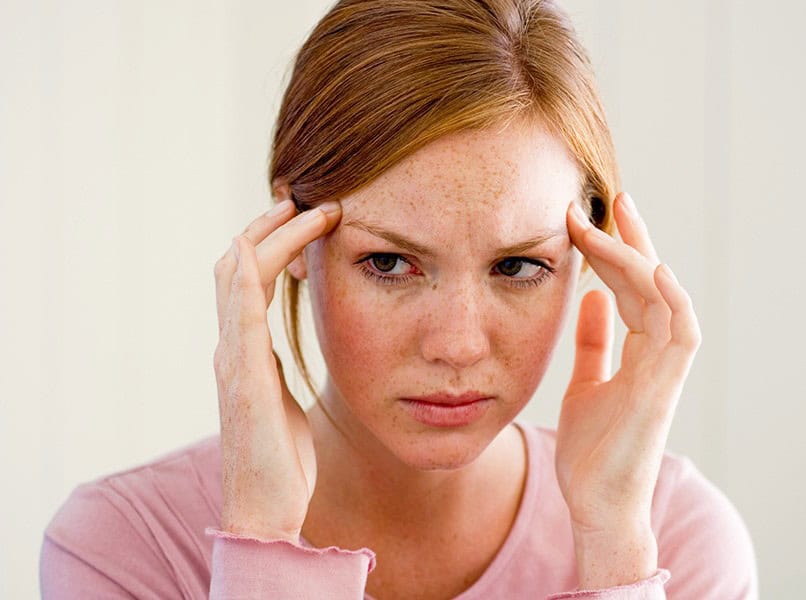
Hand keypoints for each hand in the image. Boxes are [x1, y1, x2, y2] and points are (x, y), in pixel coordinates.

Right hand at [212, 192, 340, 541]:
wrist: (264, 509)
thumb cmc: (279, 459)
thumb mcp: (282, 398)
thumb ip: (276, 366)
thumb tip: (286, 342)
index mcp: (243, 352)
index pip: (248, 278)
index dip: (273, 242)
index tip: (312, 220)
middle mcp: (231, 349)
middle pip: (238, 265)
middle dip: (272, 226)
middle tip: (312, 201)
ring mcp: (233, 362)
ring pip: (238, 278)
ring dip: (272, 238)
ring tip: (311, 212)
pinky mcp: (244, 380)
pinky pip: (242, 318)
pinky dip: (252, 279)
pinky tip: (270, 250)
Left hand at [556, 192, 701, 533]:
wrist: (597, 504)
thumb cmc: (594, 451)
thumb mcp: (586, 383)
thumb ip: (594, 342)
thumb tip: (589, 297)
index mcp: (642, 350)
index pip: (633, 287)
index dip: (614, 252)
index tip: (588, 218)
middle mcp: (660, 353)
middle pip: (652, 282)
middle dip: (633, 238)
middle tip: (612, 197)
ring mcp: (666, 368)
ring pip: (664, 296)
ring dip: (640, 255)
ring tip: (615, 218)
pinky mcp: (666, 387)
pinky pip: (679, 332)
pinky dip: (669, 298)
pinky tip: (652, 267)